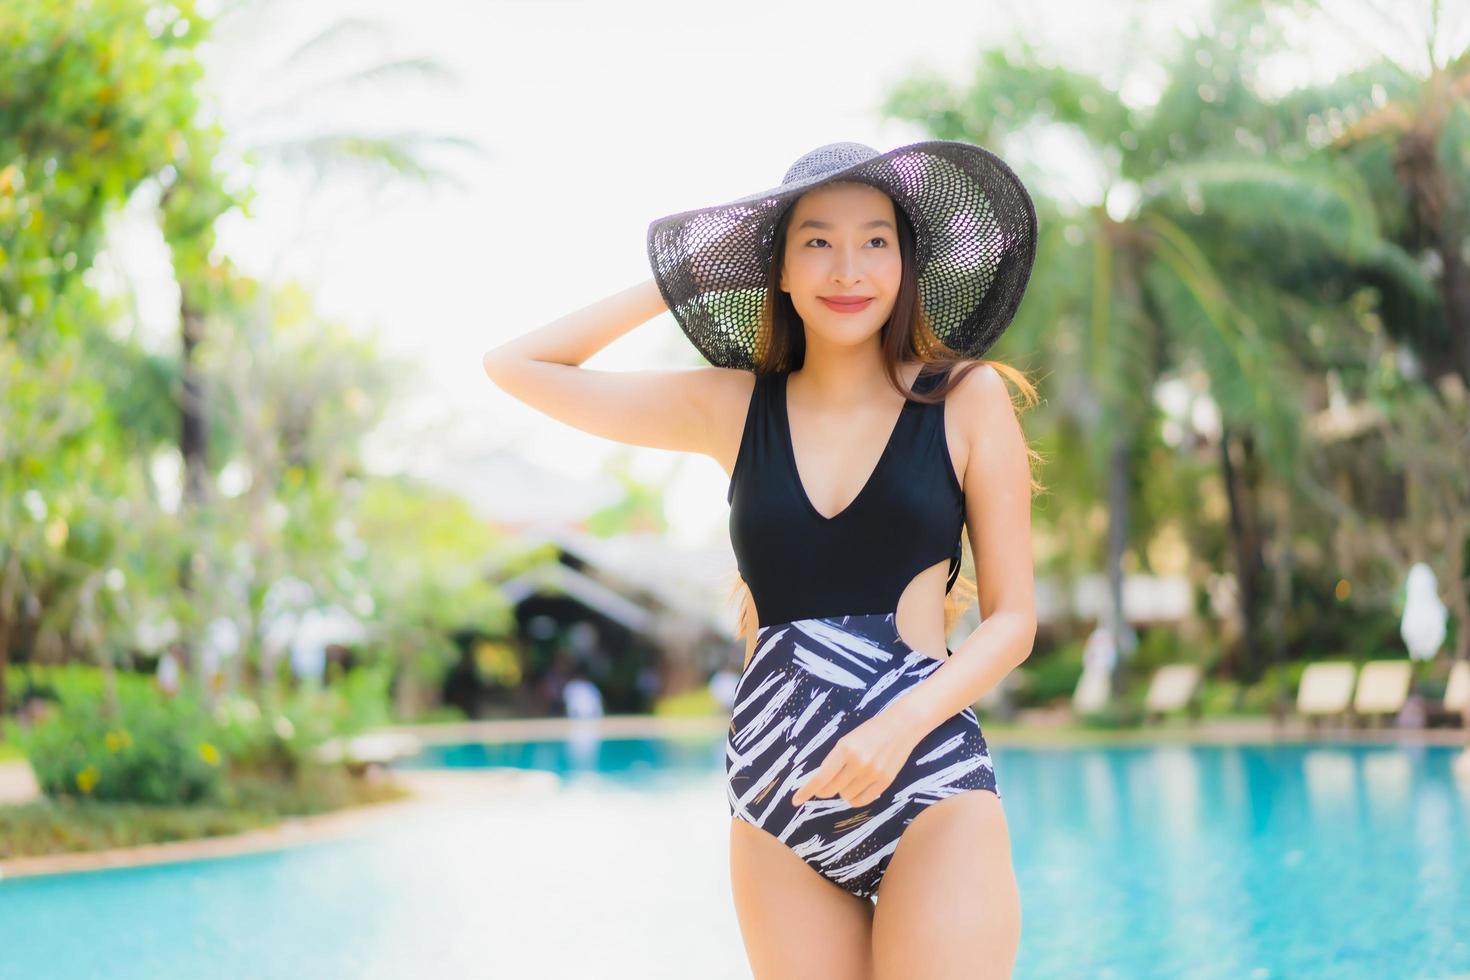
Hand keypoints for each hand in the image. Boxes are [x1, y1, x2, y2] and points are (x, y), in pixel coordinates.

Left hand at [791, 708, 924, 808]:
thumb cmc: (870, 732)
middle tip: (823, 785)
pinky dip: (854, 799)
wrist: (901, 726)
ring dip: (842, 791)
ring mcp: (873, 773)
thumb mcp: (847, 740)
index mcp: (845, 748)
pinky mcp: (885, 781)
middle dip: (823, 790)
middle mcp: (859, 762)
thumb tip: (819, 782)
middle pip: (831, 789)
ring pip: (845, 796)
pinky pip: (862, 801)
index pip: (821, 777)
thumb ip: (834, 760)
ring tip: (848, 777)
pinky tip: (854, 789)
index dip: (807, 790)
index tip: (796, 800)